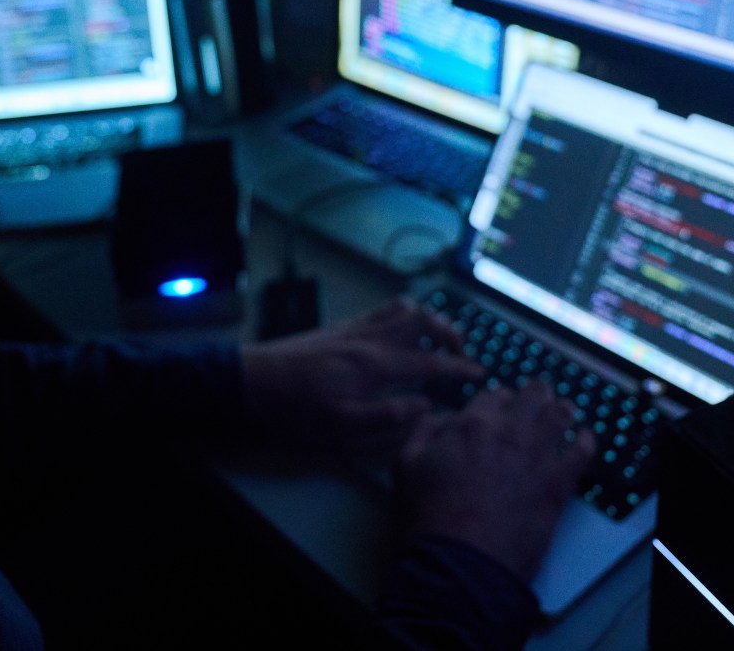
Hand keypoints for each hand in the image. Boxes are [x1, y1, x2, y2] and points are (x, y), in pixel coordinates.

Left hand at [239, 296, 481, 456]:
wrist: (254, 380)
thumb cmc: (297, 409)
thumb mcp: (343, 428)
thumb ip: (389, 417)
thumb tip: (425, 404)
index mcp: (376, 364)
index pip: (430, 360)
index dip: (459, 367)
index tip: (480, 373)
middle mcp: (370, 337)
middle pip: (423, 319)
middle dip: (450, 332)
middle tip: (461, 353)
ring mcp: (355, 327)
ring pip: (403, 306)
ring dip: (428, 318)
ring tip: (438, 338)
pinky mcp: (341, 326)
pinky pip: (383, 309)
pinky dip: (405, 314)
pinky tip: (401, 332)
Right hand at [392, 381, 595, 582]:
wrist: (462, 562)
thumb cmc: (428, 515)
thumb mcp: (406, 464)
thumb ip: (424, 430)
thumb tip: (443, 416)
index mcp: (472, 422)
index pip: (493, 394)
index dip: (497, 399)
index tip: (499, 407)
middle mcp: (510, 430)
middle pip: (533, 395)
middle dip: (535, 394)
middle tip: (537, 399)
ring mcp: (539, 454)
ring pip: (561, 414)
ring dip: (562, 410)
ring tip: (565, 412)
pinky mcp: (559, 483)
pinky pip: (583, 451)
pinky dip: (586, 441)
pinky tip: (584, 439)